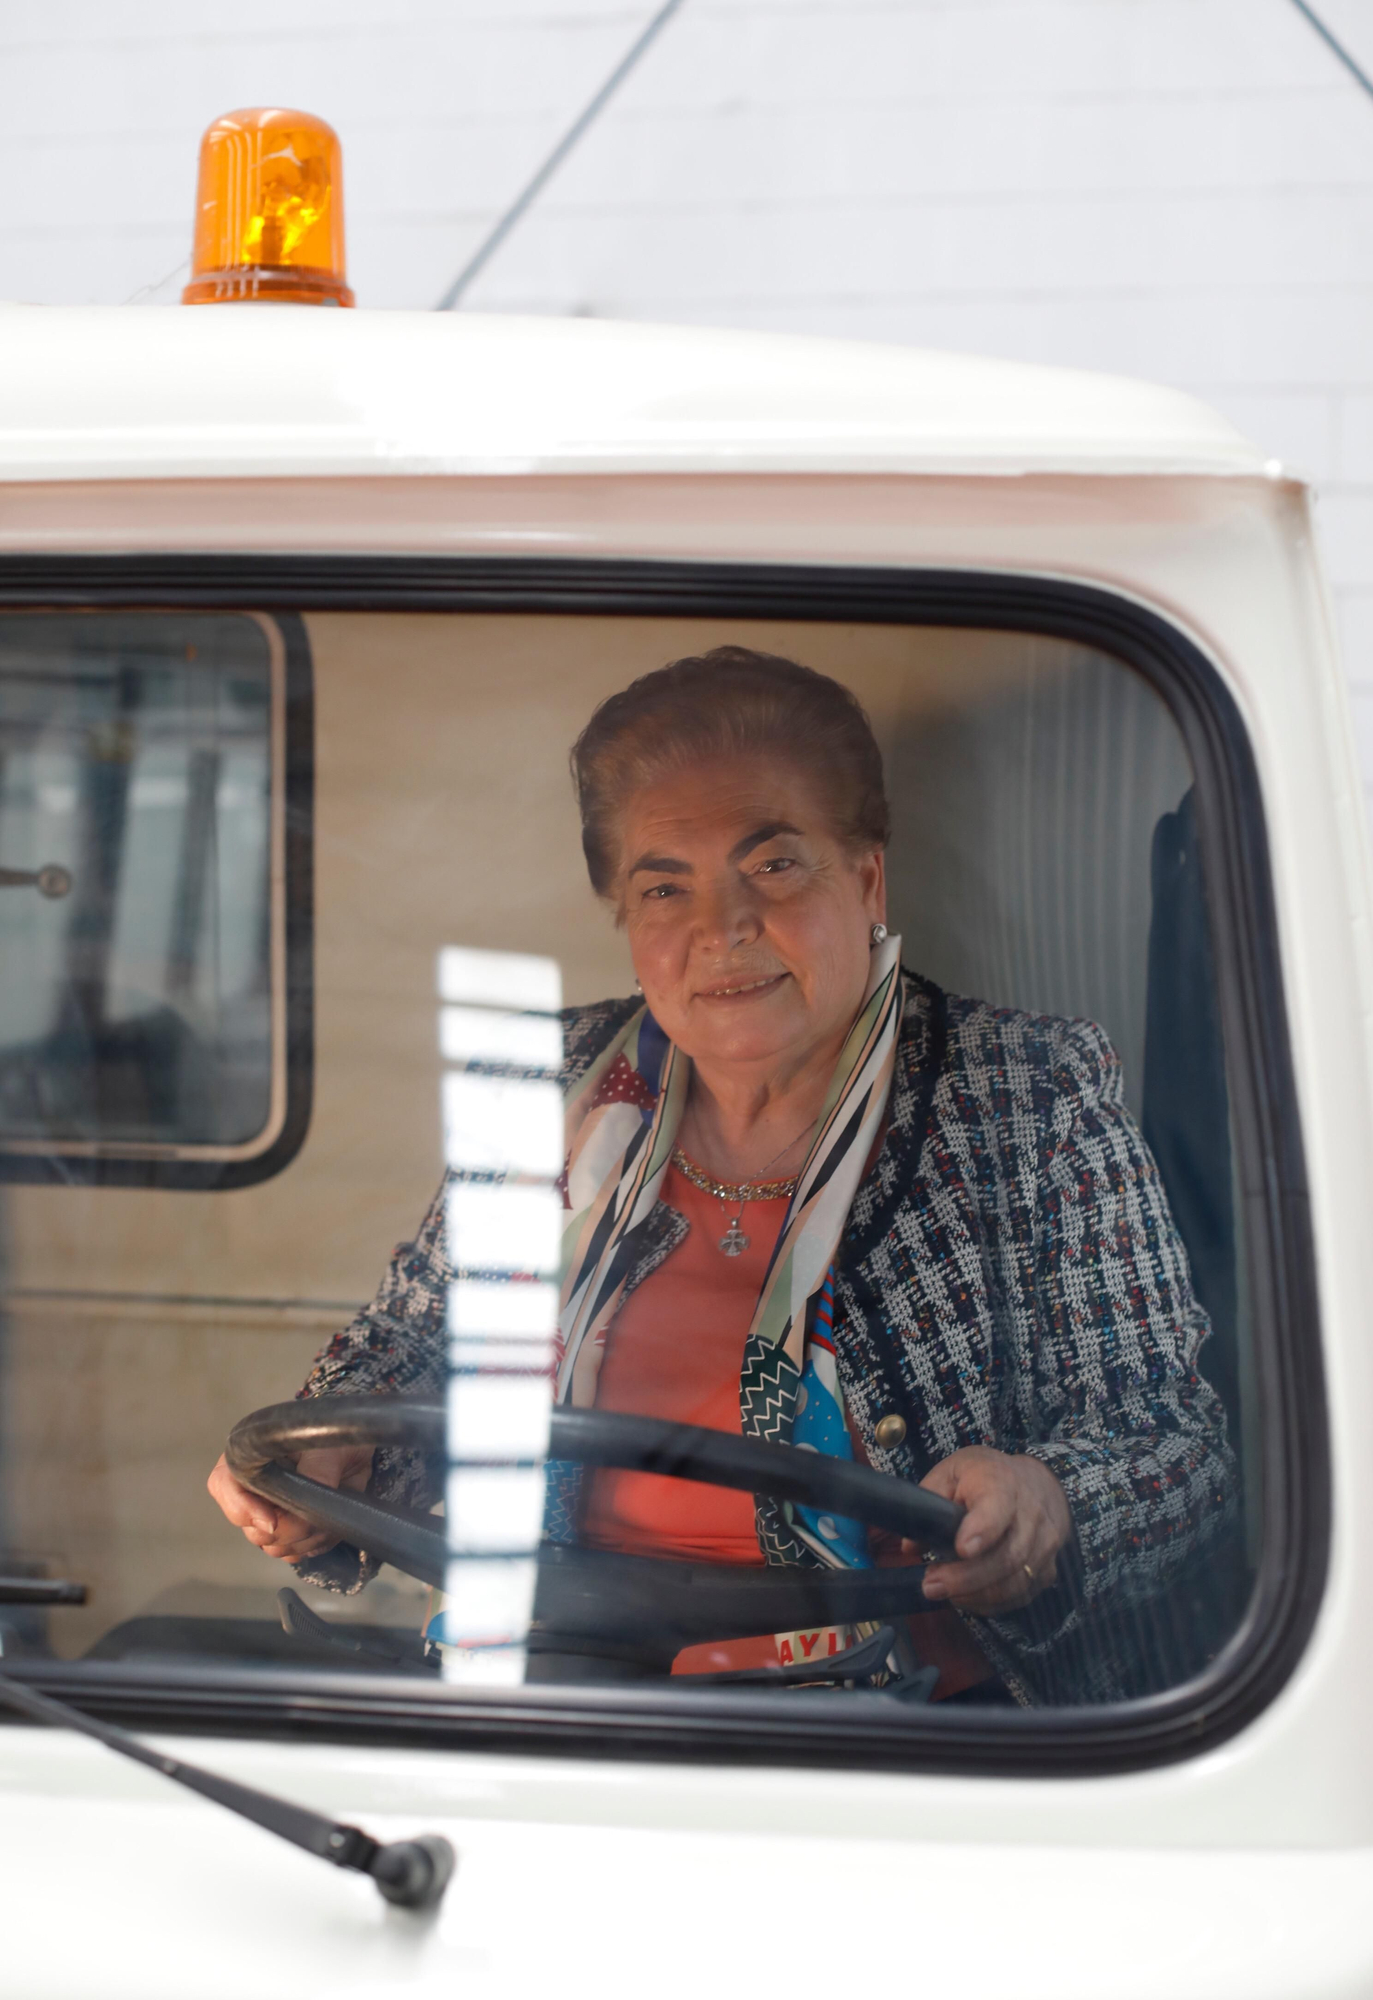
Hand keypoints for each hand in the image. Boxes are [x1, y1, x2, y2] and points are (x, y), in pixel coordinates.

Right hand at [206, 1446, 374, 1563]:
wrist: (356, 1451)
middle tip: (316, 1514)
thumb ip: (315, 1474)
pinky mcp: (287, 1530)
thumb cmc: (336, 1439)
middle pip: (251, 1527)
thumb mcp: (327, 1447)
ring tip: (327, 1514)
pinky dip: (312, 1545)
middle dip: (288, 1528)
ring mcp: (267, 1511)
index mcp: (250, 1456)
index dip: (243, 1508)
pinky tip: (327, 1526)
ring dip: (304, 1539)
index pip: (223, 1485)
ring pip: (272, 1545)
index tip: (273, 1521)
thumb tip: (304, 1511)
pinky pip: (291, 1553)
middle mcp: (251, 1486)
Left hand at [913, 1446, 1071, 1613]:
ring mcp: (1044, 1545)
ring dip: (975, 1594)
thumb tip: (910, 1547)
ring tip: (942, 1592)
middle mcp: (1032, 1515)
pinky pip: (1021, 1595)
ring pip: (1015, 1582)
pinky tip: (966, 1597)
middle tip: (930, 1586)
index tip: (961, 1548)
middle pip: (1006, 1556)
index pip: (998, 1508)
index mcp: (1002, 1483)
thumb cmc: (988, 1477)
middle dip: (966, 1578)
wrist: (1040, 1483)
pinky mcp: (1047, 1570)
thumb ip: (929, 1502)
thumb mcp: (953, 1471)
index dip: (982, 1530)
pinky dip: (990, 1603)